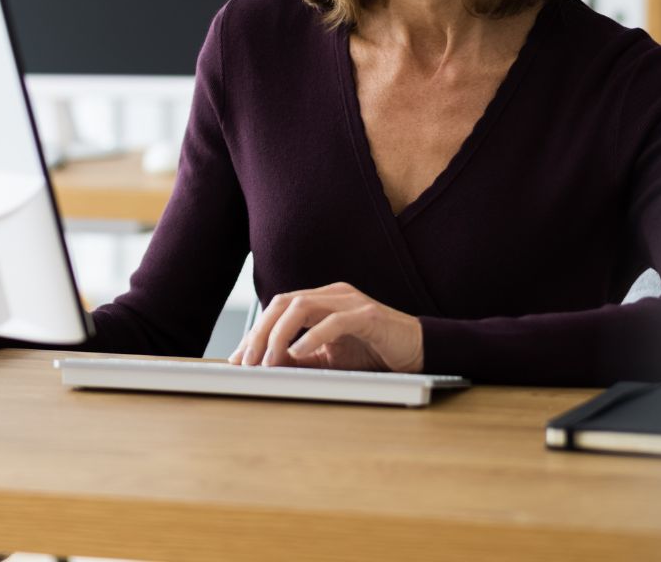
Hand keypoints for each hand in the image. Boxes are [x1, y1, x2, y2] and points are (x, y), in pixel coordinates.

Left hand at [228, 282, 423, 373]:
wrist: (422, 352)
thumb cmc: (376, 354)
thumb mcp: (331, 360)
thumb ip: (302, 359)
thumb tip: (268, 366)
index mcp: (321, 301)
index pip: (278, 309)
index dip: (255, 332)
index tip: (238, 359)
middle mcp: (332, 295)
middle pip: (283, 303)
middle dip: (260, 333)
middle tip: (247, 362)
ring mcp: (350, 301)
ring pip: (302, 306)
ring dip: (279, 335)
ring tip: (268, 361)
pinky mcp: (369, 314)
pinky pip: (334, 321)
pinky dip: (313, 337)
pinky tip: (299, 354)